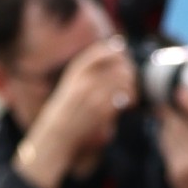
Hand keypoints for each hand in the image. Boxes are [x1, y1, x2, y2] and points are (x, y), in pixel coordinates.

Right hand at [24, 37, 136, 175]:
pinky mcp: (100, 110)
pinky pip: (122, 98)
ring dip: (132, 86)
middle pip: (118, 64)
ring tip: (131, 95)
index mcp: (76, 71)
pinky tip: (128, 105)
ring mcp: (92, 94)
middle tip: (132, 81)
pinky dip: (130, 100)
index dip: (118, 53)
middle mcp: (84, 80)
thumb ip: (90, 70)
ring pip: (123, 79)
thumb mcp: (72, 84)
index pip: (103, 51)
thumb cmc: (66, 112)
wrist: (55, 135)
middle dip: (130, 72)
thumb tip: (117, 52)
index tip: (124, 61)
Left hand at [157, 88, 187, 187]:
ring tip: (166, 107)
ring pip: (170, 134)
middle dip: (171, 109)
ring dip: (166, 120)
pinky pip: (166, 147)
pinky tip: (166, 127)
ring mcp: (185, 166)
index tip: (180, 90)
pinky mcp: (173, 173)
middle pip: (180, 125)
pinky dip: (165, 135)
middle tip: (168, 94)